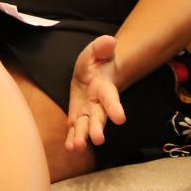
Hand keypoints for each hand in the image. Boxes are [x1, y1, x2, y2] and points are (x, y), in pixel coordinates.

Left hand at [66, 34, 126, 151]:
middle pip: (99, 118)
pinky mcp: (77, 116)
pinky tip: (69, 148)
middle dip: (97, 129)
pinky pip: (74, 129)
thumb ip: (101, 47)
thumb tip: (110, 41)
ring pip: (86, 127)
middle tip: (97, 139)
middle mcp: (99, 104)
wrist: (95, 74)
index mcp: (105, 88)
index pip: (111, 99)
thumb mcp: (97, 50)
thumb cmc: (97, 62)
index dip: (115, 108)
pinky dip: (71, 139)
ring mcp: (88, 112)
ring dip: (82, 137)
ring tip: (76, 147)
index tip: (121, 119)